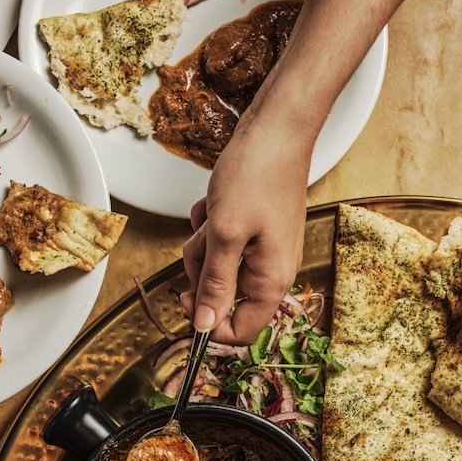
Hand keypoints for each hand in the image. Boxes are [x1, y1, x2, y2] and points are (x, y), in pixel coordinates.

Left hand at [181, 118, 309, 344]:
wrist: (276, 130)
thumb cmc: (257, 175)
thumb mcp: (225, 235)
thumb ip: (214, 284)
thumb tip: (203, 326)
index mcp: (271, 280)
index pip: (239, 330)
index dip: (208, 323)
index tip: (185, 300)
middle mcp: (271, 270)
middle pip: (221, 294)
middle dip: (202, 267)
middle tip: (204, 238)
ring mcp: (262, 249)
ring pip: (215, 265)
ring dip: (204, 242)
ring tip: (213, 214)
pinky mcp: (253, 230)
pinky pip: (219, 241)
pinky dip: (210, 224)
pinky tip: (217, 203)